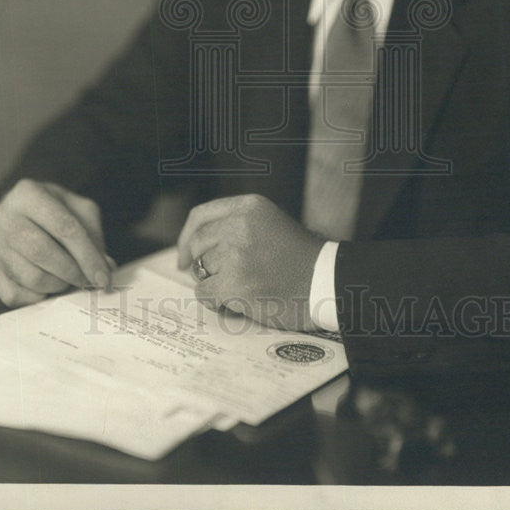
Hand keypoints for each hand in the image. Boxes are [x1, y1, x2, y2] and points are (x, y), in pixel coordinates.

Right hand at [0, 178, 111, 306]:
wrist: (22, 214)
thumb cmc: (56, 210)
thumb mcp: (79, 209)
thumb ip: (94, 235)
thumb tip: (106, 268)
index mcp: (28, 194)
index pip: (64, 228)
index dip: (88, 256)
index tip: (104, 277)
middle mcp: (4, 218)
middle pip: (43, 253)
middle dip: (73, 272)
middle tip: (88, 280)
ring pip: (30, 277)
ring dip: (59, 285)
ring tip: (71, 279)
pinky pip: (17, 295)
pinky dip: (41, 296)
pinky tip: (51, 285)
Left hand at [177, 193, 323, 330]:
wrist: (325, 283)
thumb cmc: (299, 259)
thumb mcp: (270, 225)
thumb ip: (236, 226)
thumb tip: (193, 248)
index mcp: (250, 206)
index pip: (201, 216)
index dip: (186, 237)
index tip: (183, 256)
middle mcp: (240, 224)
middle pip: (198, 245)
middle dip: (200, 265)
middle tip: (217, 280)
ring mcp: (237, 253)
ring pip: (201, 271)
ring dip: (214, 285)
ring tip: (241, 290)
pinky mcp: (236, 283)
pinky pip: (205, 294)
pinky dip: (216, 302)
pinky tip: (238, 302)